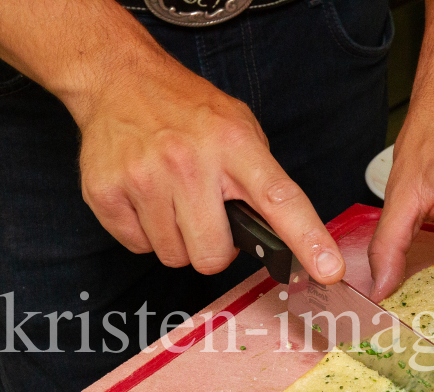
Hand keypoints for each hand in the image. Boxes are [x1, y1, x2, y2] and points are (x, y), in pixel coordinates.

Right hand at [74, 52, 344, 282]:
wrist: (118, 80)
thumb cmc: (187, 111)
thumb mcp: (238, 127)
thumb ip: (260, 178)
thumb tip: (283, 237)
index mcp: (234, 145)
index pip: (279, 199)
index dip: (308, 239)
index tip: (328, 269)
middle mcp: (188, 162)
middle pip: (212, 255)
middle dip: (213, 248)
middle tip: (206, 216)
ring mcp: (143, 178)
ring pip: (175, 257)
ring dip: (178, 240)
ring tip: (172, 200)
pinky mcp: (106, 194)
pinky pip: (139, 248)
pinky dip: (145, 233)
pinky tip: (146, 199)